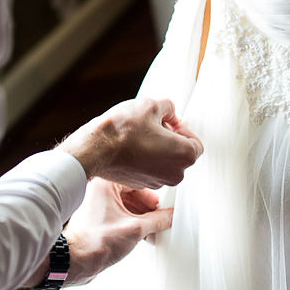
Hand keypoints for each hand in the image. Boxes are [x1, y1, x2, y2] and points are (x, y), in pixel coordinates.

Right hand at [58, 98, 201, 188]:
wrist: (95, 150)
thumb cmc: (123, 130)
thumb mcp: (150, 105)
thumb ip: (168, 107)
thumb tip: (169, 113)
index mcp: (185, 155)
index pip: (195, 142)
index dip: (182, 128)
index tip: (168, 122)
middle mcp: (175, 174)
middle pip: (180, 154)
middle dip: (169, 139)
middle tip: (152, 125)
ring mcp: (157, 182)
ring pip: (164, 162)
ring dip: (156, 149)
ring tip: (138, 135)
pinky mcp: (140, 184)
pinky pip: (149, 170)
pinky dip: (144, 159)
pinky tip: (130, 146)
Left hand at [62, 178, 172, 286]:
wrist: (76, 260)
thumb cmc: (95, 242)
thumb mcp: (136, 229)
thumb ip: (158, 221)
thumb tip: (170, 216)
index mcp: (105, 184)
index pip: (138, 183)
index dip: (152, 198)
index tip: (162, 208)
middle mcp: (100, 191)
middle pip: (133, 195)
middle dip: (148, 211)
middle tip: (159, 221)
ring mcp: (98, 205)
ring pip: (128, 206)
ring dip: (142, 219)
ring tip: (152, 232)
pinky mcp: (98, 219)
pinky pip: (121, 215)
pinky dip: (133, 224)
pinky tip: (142, 235)